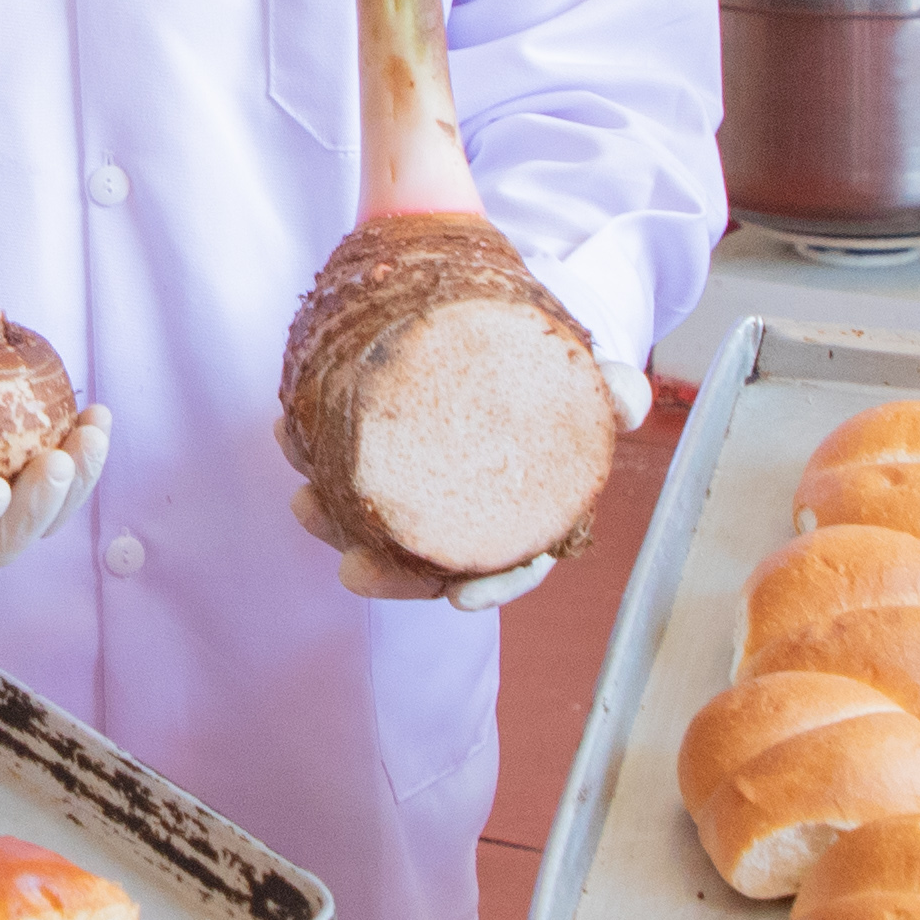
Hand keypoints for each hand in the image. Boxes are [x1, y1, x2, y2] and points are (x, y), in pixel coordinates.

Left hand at [281, 324, 651, 607]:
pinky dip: (315, 458)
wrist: (502, 320)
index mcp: (529, 506)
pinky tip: (291, 435)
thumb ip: (611, 389)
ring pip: (380, 523)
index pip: (516, 564)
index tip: (462, 599)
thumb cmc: (554, 365)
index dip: (493, 586)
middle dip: (391, 574)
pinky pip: (346, 471)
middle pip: (434, 561)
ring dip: (337, 521)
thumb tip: (629, 402)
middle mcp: (474, 508)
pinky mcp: (383, 454)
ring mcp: (425, 486)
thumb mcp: (588, 374)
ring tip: (303, 504)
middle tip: (352, 571)